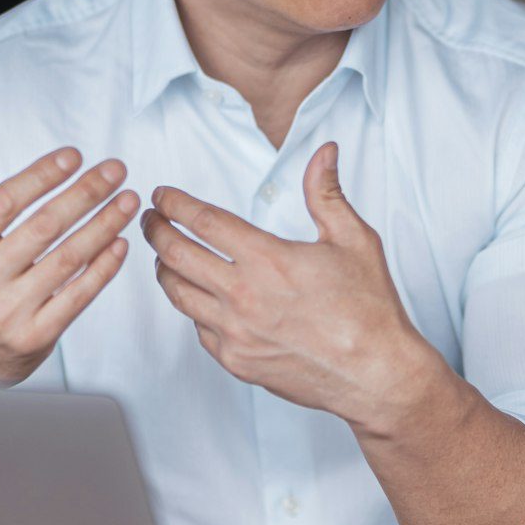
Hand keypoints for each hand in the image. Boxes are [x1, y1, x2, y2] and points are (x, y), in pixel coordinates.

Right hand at [0, 129, 137, 383]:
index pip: (3, 202)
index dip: (41, 175)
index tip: (73, 155)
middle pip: (44, 227)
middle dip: (85, 193)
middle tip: (116, 169)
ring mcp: (10, 312)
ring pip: (67, 259)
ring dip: (104, 225)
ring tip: (127, 199)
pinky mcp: (36, 337)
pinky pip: (78, 297)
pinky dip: (103, 269)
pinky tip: (120, 244)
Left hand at [141, 141, 442, 433]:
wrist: (374, 373)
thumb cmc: (369, 308)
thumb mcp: (354, 239)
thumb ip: (327, 193)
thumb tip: (324, 152)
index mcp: (268, 259)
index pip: (203, 222)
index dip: (176, 204)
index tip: (163, 195)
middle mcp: (243, 296)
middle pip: (176, 255)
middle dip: (155, 231)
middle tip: (150, 219)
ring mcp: (235, 333)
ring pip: (178, 294)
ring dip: (164, 269)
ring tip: (163, 255)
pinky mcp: (236, 361)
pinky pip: (198, 328)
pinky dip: (191, 307)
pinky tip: (197, 297)